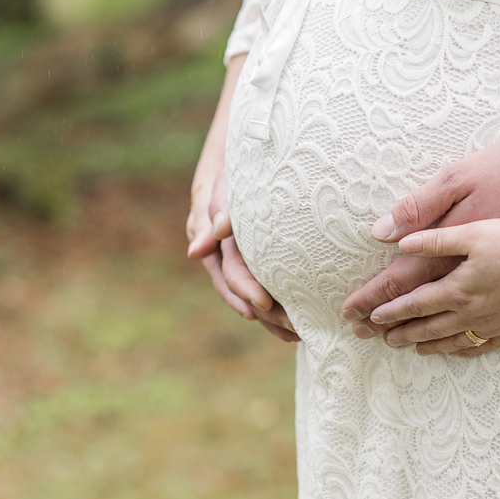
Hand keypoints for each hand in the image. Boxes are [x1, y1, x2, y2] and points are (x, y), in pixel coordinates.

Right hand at [187, 172, 298, 342]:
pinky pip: (274, 286)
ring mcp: (247, 261)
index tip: (263, 305)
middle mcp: (229, 258)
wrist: (249, 164)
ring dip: (277, 317)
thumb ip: (211, 214)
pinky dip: (285, 303)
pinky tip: (303, 320)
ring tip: (301, 334)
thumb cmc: (234, 172)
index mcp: (216, 245)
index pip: (228, 276)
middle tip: (294, 328)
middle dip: (268, 314)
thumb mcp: (221, 186)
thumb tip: (195, 252)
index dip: (244, 291)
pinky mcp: (264, 260)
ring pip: (259, 296)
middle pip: (246, 293)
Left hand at [368, 218, 499, 355]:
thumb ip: (436, 239)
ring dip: (429, 345)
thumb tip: (400, 242)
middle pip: (429, 328)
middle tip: (384, 339)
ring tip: (414, 349)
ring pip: (452, 340)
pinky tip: (458, 350)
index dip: (391, 310)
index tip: (372, 317)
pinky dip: (464, 350)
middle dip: (403, 333)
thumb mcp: (474, 232)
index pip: (414, 304)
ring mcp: (493, 324)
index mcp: (457, 288)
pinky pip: (482, 346)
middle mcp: (471, 313)